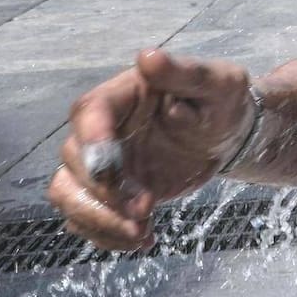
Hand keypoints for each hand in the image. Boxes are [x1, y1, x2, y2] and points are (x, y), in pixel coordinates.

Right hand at [46, 49, 252, 250]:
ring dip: (97, 220)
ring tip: (141, 234)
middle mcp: (102, 129)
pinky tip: (143, 239)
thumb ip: (185, 73)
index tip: (109, 168)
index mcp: (123, 95)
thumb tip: (148, 57)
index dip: (92, 139)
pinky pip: (86, 218)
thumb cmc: (222, 101)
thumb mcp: (218, 83)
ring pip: (68, 193)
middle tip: (145, 209)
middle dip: (104, 193)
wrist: (228, 135)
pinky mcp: (110, 193)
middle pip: (72, 160)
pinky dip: (107, 235)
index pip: (90, 111)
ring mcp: (102, 164)